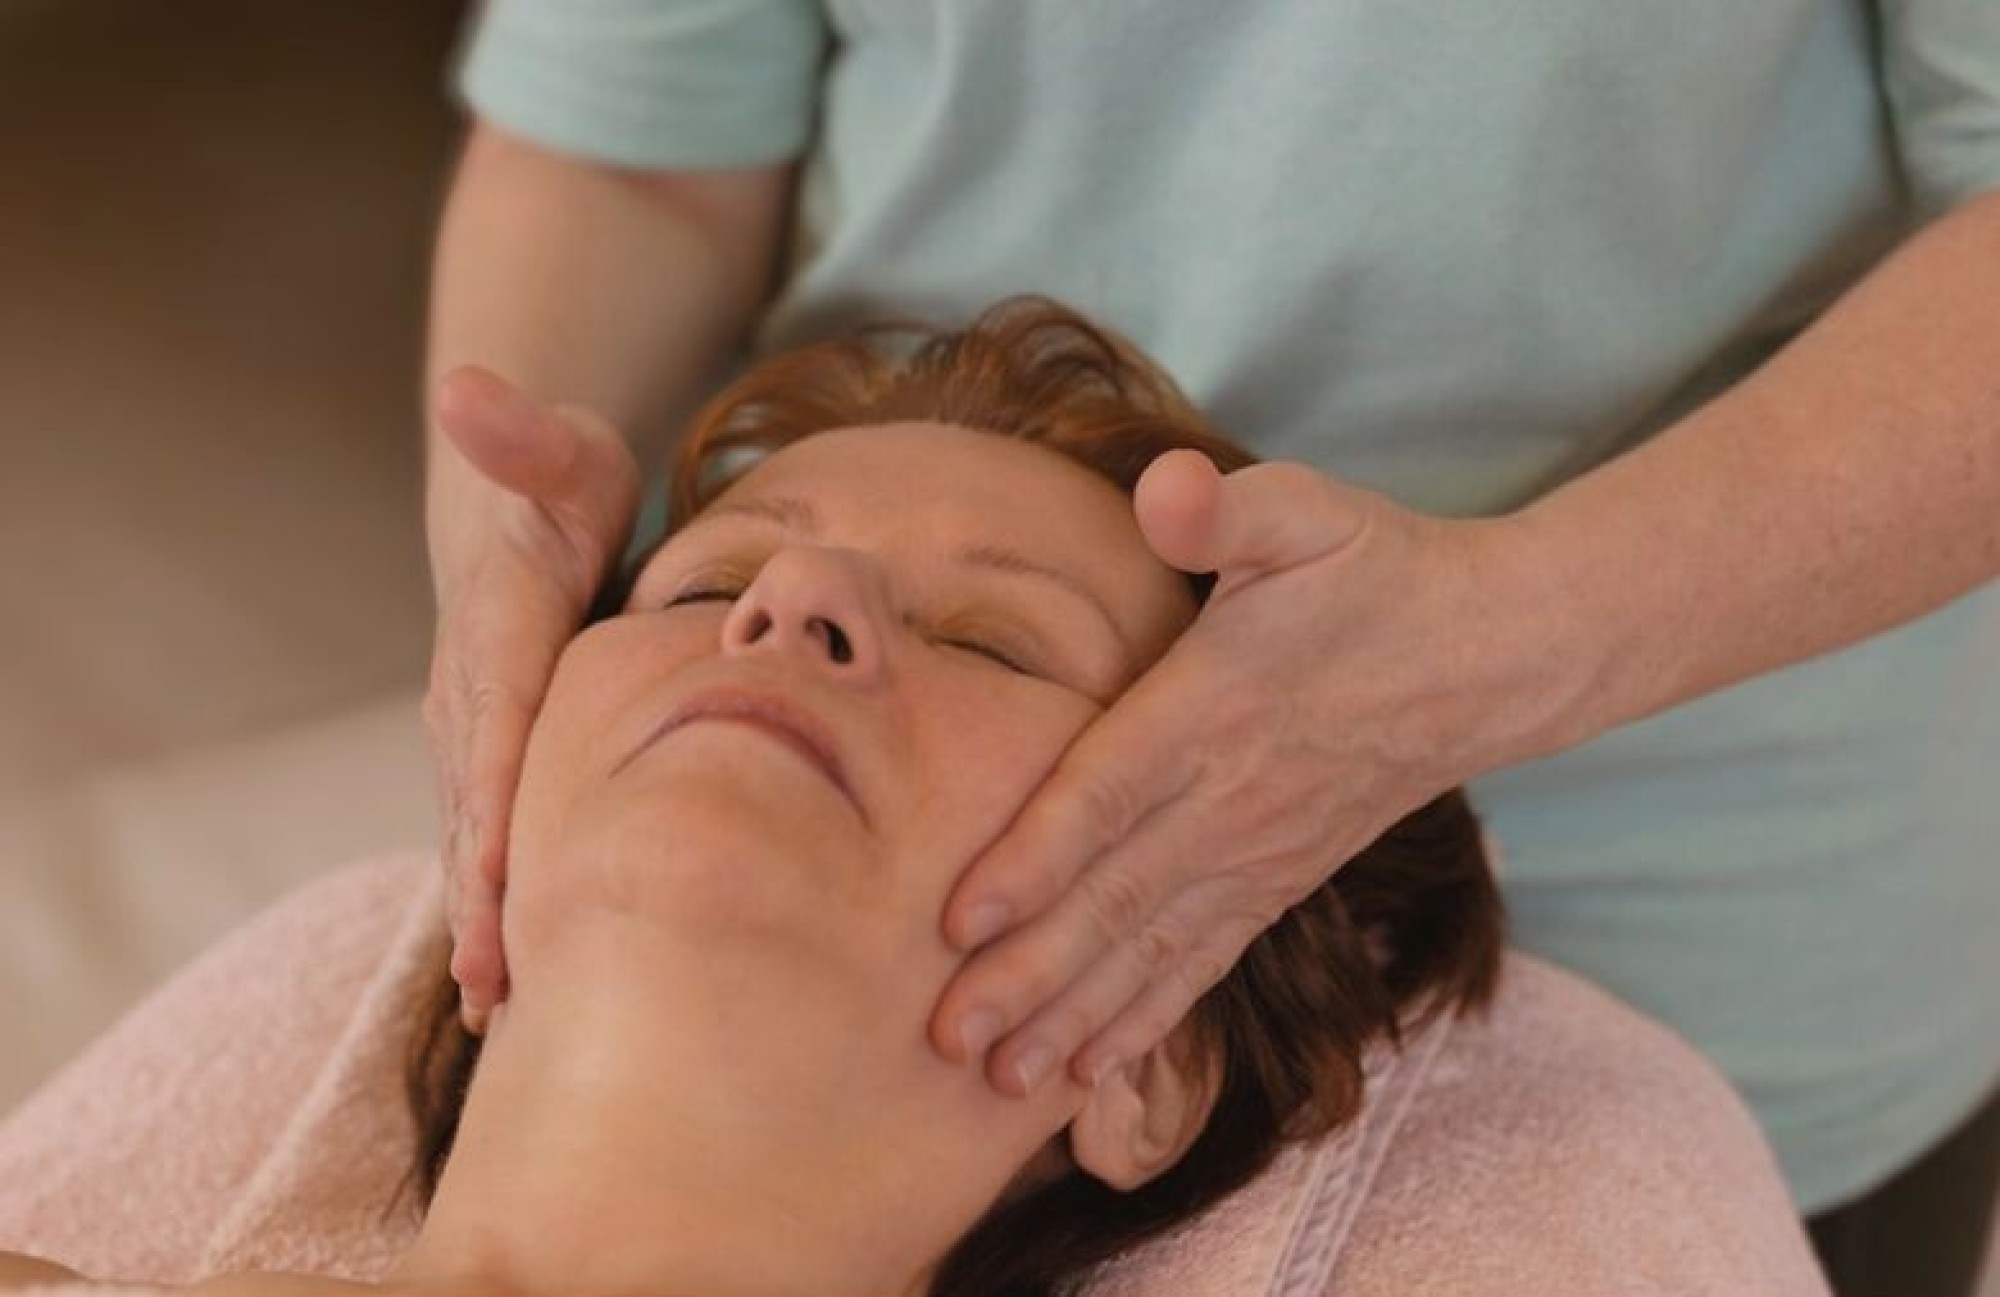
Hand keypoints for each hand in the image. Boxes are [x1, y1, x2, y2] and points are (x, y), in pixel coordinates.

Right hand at [424, 367, 639, 1032]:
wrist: (526, 523)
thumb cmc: (568, 490)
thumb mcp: (567, 452)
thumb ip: (525, 435)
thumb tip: (463, 385)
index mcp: (498, 630)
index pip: (496, 718)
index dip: (493, 791)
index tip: (496, 864)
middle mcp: (472, 698)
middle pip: (474, 805)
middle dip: (480, 892)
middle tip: (498, 982)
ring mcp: (476, 743)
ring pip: (474, 843)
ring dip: (484, 923)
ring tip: (499, 1010)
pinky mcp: (494, 771)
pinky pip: (490, 849)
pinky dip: (496, 916)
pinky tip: (511, 992)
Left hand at [929, 450, 1545, 1094]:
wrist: (1490, 653)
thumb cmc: (1377, 572)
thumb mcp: (1309, 512)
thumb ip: (1230, 509)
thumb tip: (1163, 490)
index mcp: (1216, 708)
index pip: (1110, 793)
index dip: (1035, 858)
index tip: (959, 921)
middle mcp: (1231, 799)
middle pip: (1115, 898)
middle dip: (1028, 974)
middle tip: (944, 1040)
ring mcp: (1258, 853)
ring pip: (1152, 950)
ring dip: (1073, 1018)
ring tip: (999, 1084)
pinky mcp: (1276, 880)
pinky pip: (1203, 962)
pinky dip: (1145, 1020)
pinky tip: (1090, 1070)